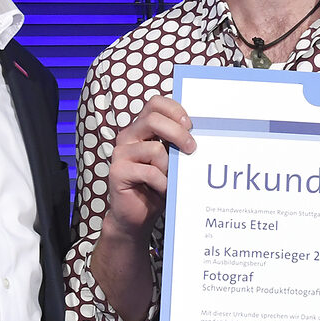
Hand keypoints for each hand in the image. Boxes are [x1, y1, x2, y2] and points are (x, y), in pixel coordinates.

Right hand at [103, 96, 194, 241]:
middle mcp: (128, 137)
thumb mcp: (172, 160)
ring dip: (169, 167)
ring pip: (154, 148)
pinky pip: (149, 172)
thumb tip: (202, 132)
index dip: (175, 110)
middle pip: (153, 119)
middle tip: (192, 149)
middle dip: (178, 133)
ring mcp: (120, 154)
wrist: (137, 217)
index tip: (191, 125)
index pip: (155, 103)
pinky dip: (162, 183)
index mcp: (141, 128)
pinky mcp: (117, 172)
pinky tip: (163, 191)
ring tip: (170, 180)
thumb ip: (178, 143)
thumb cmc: (158, 186)